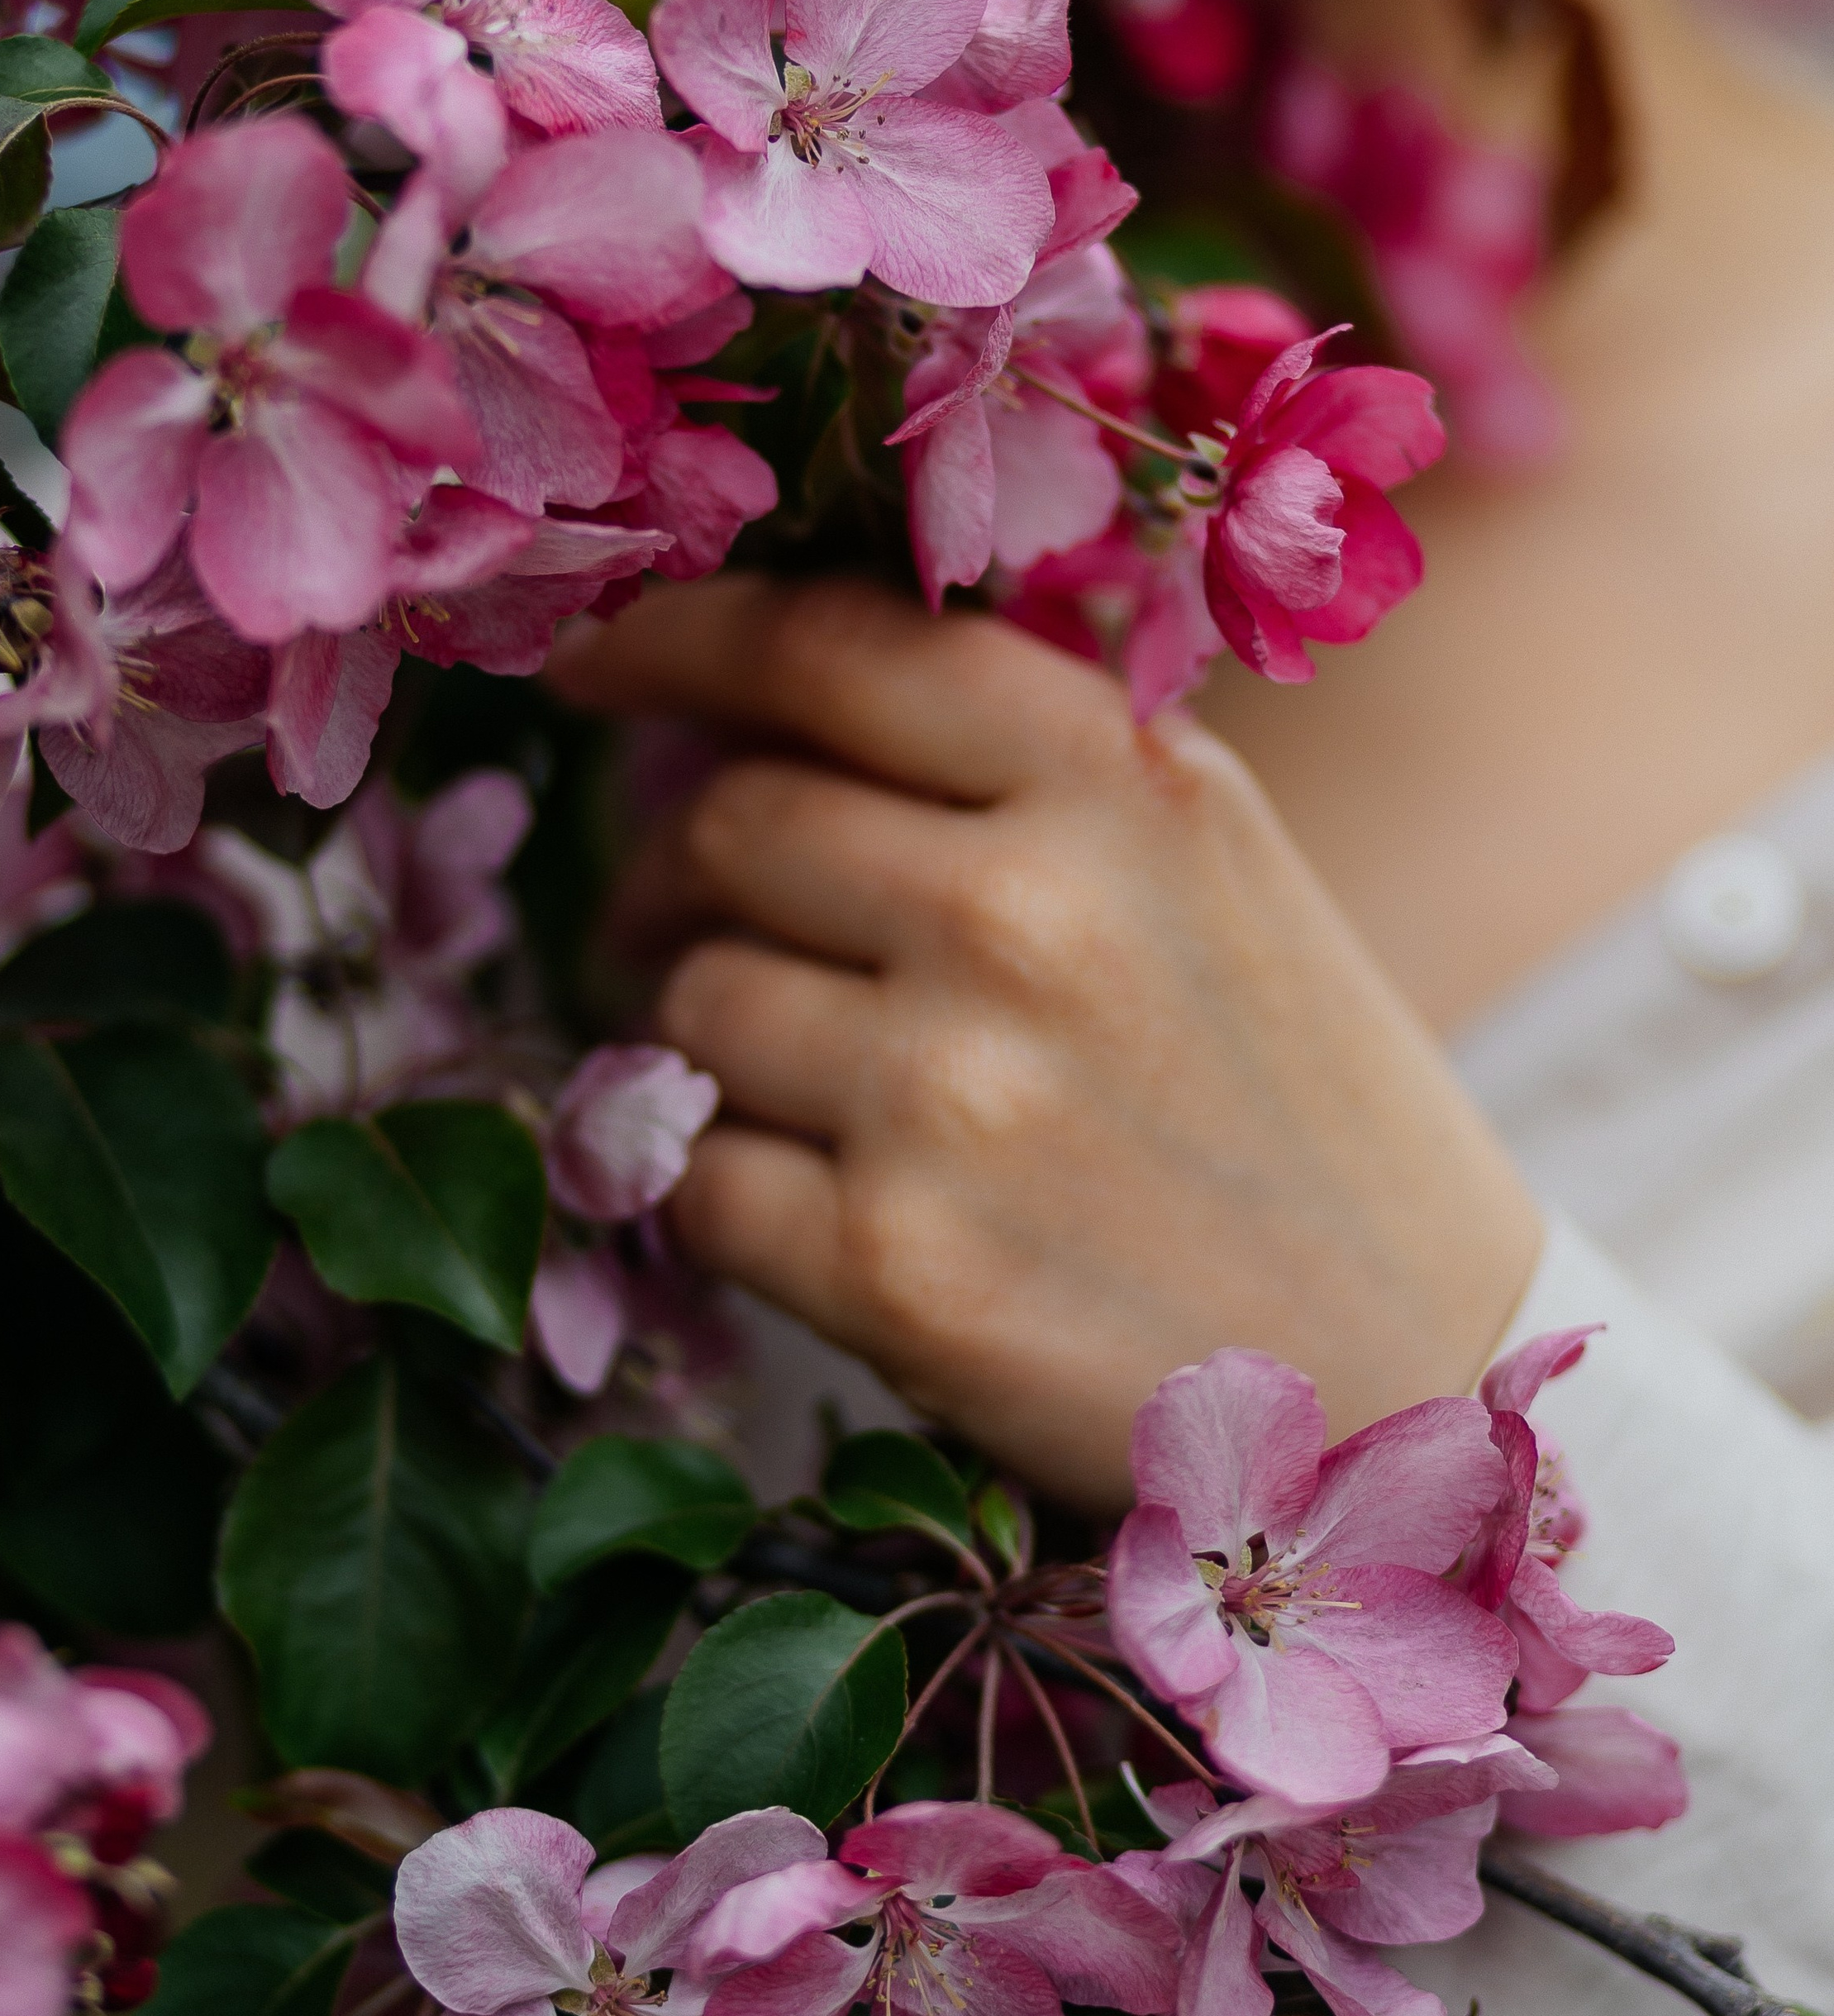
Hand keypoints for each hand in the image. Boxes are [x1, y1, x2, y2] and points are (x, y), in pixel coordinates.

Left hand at [551, 575, 1540, 1512]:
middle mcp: (1030, 915)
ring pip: (691, 1002)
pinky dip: (724, 1192)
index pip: (829, 645)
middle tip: (685, 925)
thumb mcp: (1209, 869)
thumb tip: (745, 716)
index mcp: (1122, 781)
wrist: (1420, 1379)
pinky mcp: (895, 1271)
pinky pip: (694, 1179)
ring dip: (706, 1038)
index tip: (593, 660)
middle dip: (680, 873)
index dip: (676, 636)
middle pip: (728, 824)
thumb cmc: (1295, 1109)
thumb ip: (1011, 770)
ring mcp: (954, 1096)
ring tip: (799, 1084)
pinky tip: (820, 1206)